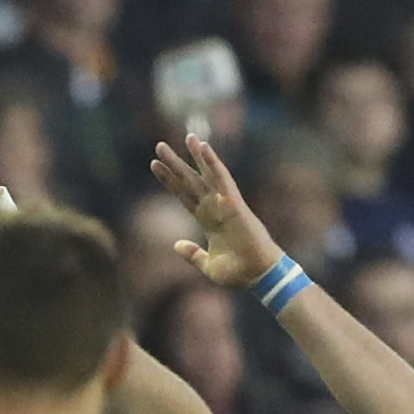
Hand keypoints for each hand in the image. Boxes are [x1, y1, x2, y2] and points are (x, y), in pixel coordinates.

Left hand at [148, 135, 283, 292]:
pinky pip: (222, 179)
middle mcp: (215, 208)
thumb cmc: (239, 273)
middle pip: (190, 181)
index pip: (184, 196)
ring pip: (206, 175)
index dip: (170, 181)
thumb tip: (176, 245)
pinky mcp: (234, 203)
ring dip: (195, 156)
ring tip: (186, 137)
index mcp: (208, 221)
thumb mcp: (208, 265)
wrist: (258, 276)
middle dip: (175, 164)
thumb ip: (193, 254)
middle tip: (159, 146)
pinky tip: (203, 148)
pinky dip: (213, 163)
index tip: (155, 165)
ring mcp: (224, 204)